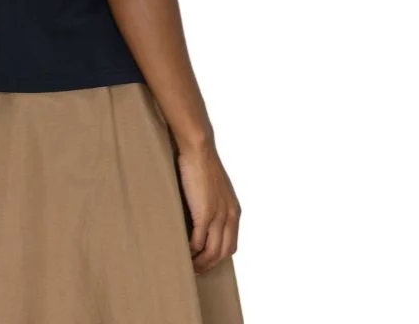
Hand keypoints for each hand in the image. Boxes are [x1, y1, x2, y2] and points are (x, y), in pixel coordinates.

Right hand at [176, 141, 240, 273]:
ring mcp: (218, 216)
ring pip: (212, 252)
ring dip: (200, 262)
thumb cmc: (202, 164)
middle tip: (196, 270)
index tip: (206, 262)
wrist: (199, 149)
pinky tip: (184, 251)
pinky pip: (199, 242)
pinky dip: (191, 251)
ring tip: (188, 266)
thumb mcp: (214, 189)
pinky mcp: (204, 213)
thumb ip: (213, 204)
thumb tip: (202, 216)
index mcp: (234, 211)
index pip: (231, 244)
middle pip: (224, 253)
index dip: (219, 257)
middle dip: (210, 265)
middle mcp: (230, 216)